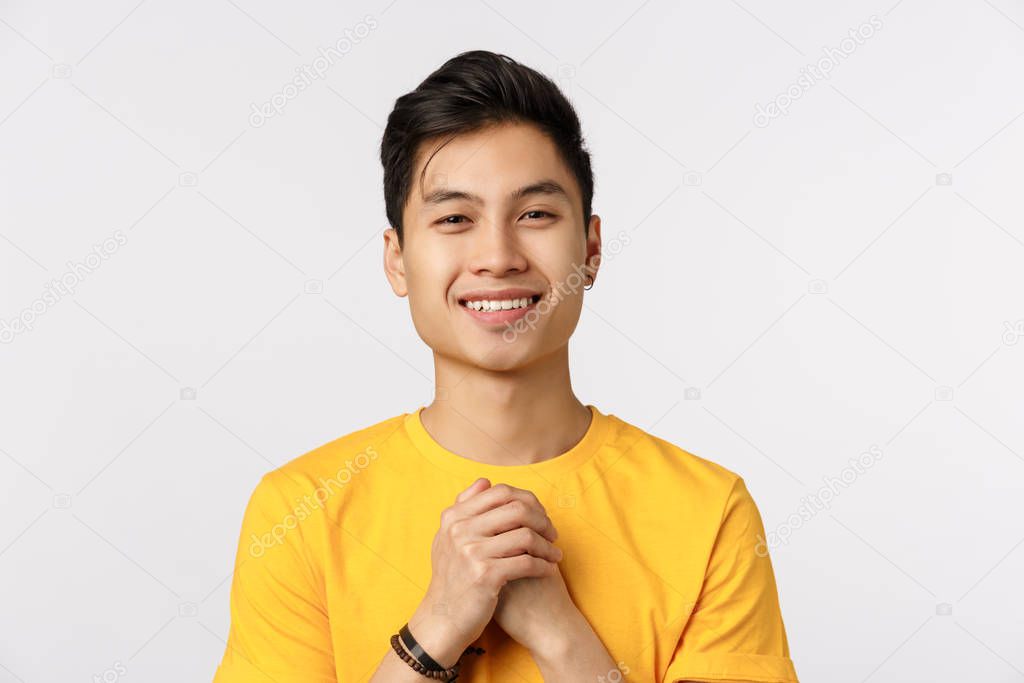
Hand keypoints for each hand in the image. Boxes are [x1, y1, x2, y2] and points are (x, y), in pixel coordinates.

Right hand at [409, 478, 563, 666]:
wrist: (442, 619)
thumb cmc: (452, 577)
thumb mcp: (448, 538)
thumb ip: (465, 507)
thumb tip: (485, 480)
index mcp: (454, 517)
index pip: (500, 493)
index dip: (527, 501)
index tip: (540, 515)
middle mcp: (460, 530)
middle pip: (517, 510)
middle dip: (542, 520)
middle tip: (552, 534)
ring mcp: (471, 552)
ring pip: (526, 536)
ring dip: (546, 546)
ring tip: (554, 554)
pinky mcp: (485, 576)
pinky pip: (526, 563)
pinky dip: (543, 566)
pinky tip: (548, 570)